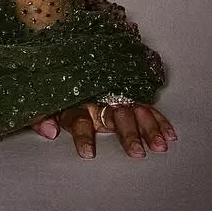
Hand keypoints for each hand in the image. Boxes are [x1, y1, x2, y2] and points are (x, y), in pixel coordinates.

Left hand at [31, 102, 177, 158]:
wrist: (65, 56)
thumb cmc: (57, 90)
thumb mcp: (44, 103)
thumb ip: (41, 117)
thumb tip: (49, 131)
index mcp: (75, 102)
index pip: (78, 119)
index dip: (83, 136)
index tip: (88, 153)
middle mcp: (98, 98)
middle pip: (114, 115)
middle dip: (127, 133)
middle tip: (137, 153)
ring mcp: (115, 96)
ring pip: (135, 110)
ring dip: (148, 128)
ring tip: (159, 146)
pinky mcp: (128, 95)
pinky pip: (147, 106)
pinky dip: (159, 120)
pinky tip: (170, 135)